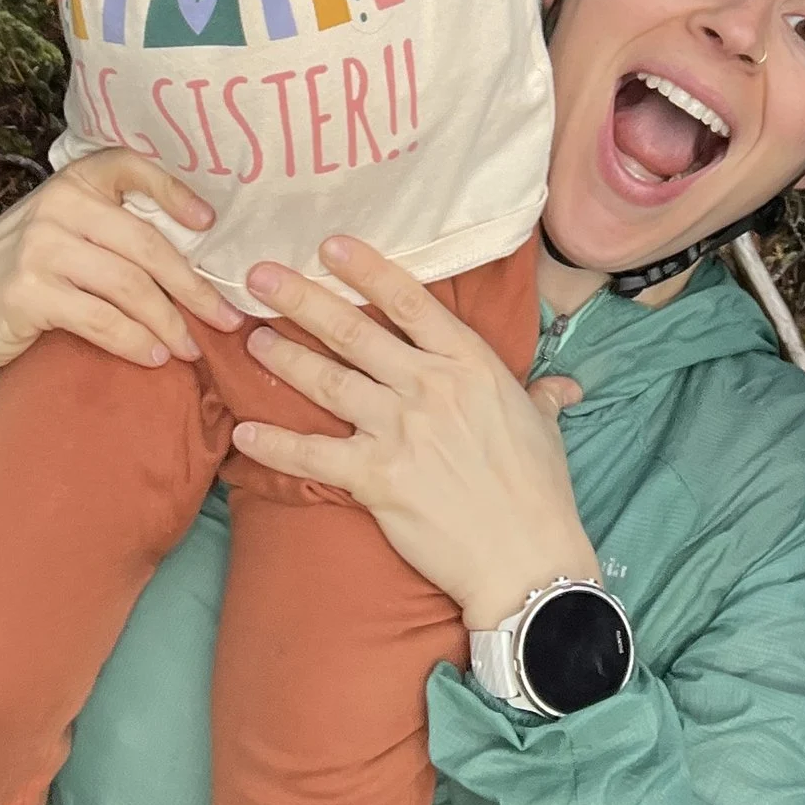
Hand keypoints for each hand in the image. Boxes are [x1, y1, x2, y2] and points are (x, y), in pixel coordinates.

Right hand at [0, 148, 241, 388]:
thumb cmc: (13, 277)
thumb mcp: (57, 236)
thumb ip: (106, 231)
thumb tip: (191, 255)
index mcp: (71, 183)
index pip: (131, 166)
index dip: (175, 191)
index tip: (209, 224)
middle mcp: (58, 206)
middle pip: (146, 245)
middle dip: (193, 287)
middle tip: (227, 318)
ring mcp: (40, 248)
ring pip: (129, 286)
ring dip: (169, 322)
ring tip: (192, 348)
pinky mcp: (28, 293)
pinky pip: (101, 319)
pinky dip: (135, 342)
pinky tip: (153, 357)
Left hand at [233, 237, 596, 629]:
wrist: (525, 558)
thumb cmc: (539, 490)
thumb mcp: (543, 427)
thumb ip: (541, 396)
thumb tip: (561, 387)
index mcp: (470, 364)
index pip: (409, 301)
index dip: (366, 270)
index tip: (330, 246)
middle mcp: (429, 387)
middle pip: (354, 332)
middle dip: (303, 299)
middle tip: (261, 275)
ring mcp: (400, 431)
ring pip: (328, 382)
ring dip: (285, 358)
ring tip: (252, 338)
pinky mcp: (376, 479)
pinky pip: (313, 455)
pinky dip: (275, 444)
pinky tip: (243, 432)